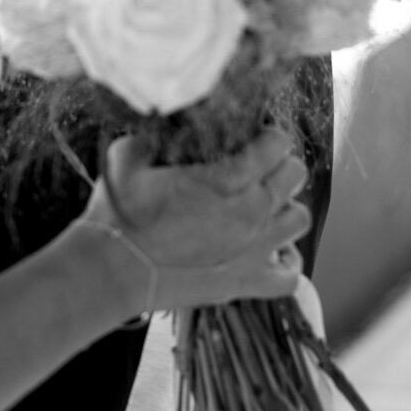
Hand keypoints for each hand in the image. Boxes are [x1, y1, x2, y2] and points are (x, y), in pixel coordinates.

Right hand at [83, 127, 310, 314]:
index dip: (265, 136)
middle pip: (295, 175)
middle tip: (255, 171)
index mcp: (228, 177)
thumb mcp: (128, 156)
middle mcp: (251, 211)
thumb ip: (154, 137)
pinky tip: (266, 252)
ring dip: (283, 209)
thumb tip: (163, 128)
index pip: (278, 144)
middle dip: (278, 166)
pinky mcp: (246, 282)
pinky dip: (285, 261)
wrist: (110, 271)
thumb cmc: (118, 214)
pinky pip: (291, 275)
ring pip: (299, 219)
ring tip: (260, 209)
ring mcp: (254, 249)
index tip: (250, 139)